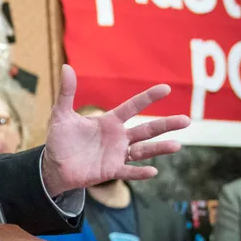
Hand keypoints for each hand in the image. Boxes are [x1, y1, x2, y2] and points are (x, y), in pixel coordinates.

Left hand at [41, 65, 189, 196]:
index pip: (133, 107)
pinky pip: (128, 172)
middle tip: (187, 120)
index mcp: (110, 121)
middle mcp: (118, 137)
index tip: (166, 88)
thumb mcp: (61, 114)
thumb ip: (66, 92)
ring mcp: (116, 155)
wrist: (54, 165)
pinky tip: (153, 171)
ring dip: (159, 148)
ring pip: (143, 151)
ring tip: (177, 145)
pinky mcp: (110, 171)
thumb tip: (66, 67)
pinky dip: (139, 173)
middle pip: (146, 130)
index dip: (148, 98)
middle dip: (166, 125)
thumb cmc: (60, 139)